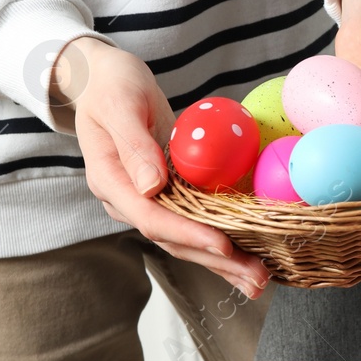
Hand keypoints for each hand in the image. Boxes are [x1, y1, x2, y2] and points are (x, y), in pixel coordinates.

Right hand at [58, 37, 268, 297]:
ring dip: (224, 263)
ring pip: (186, 241)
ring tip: (260, 280)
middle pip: (173, 240)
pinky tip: (250, 259)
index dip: (189, 234)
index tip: (223, 244)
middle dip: (216, 260)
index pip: (151, 217)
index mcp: (110, 180)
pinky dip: (222, 245)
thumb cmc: (111, 84)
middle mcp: (128, 200)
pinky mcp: (167, 198)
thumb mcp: (120, 104)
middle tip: (256, 277)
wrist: (101, 80)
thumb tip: (152, 186)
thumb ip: (134, 144)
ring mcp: (147, 202)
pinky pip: (195, 226)